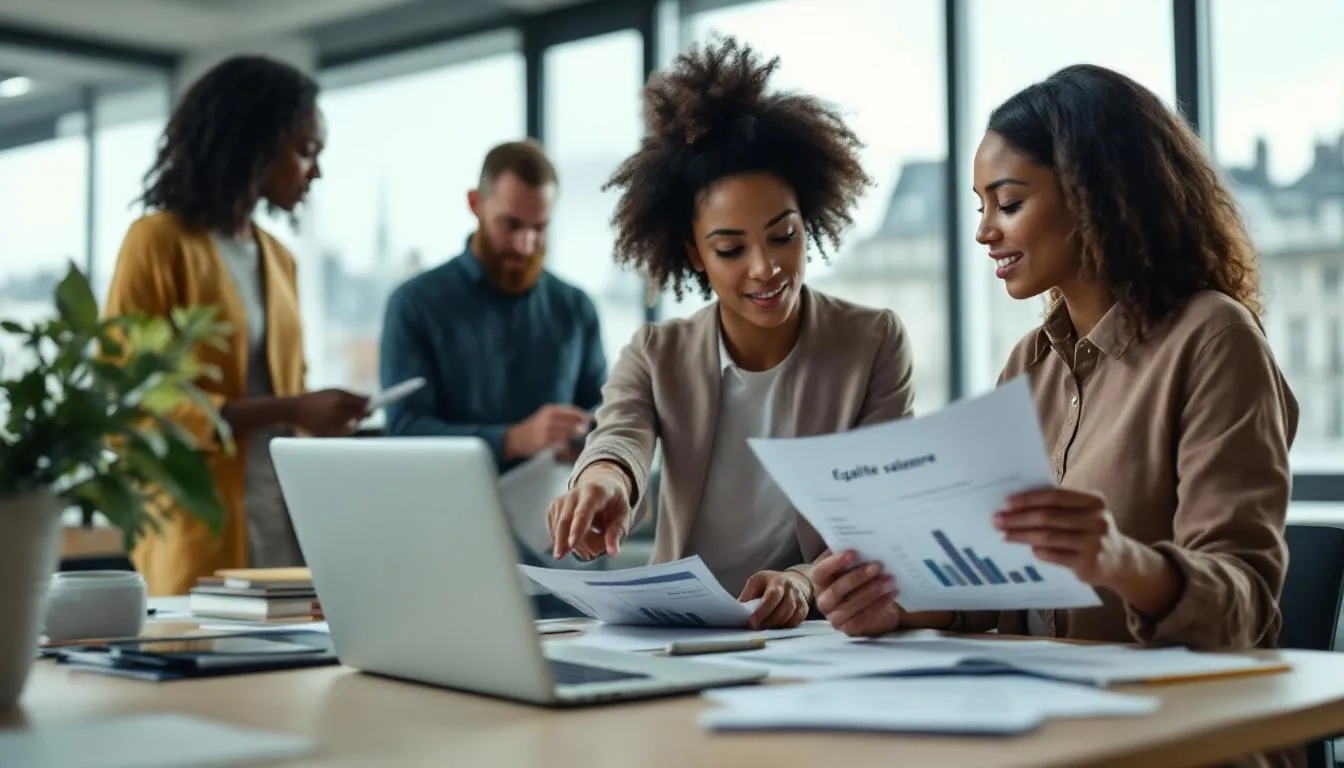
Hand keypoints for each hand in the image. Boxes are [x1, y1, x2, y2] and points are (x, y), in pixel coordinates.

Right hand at [287, 389, 368, 436]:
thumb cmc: (316, 398)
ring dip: (354, 421)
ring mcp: (333, 425)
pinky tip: (337, 422)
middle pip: (362, 416)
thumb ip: (353, 396)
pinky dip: (345, 428)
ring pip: (354, 426)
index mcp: (340, 400)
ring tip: (343, 415)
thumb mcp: (334, 391)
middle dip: (365, 413)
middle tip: (366, 411)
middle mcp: (338, 413)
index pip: (364, 404)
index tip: (378, 404)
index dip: (373, 405)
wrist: (295, 410)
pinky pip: (345, 433)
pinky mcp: (329, 434)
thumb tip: (371, 399)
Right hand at [506, 404, 590, 459]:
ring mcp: (545, 431)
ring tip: (577, 442)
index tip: (590, 422)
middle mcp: (548, 419)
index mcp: (550, 410)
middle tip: (585, 433)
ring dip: (574, 439)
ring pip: (568, 435)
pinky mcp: (543, 443)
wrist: (515, 438)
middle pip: (572, 423)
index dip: (583, 417)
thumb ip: (563, 416)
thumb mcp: (546, 415)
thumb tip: (584, 420)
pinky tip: (567, 448)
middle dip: (581, 429)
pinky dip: (566, 447)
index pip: (573, 412)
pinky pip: (560, 445)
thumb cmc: (535, 426)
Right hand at [546, 464, 631, 559]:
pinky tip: (580, 537)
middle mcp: (574, 494)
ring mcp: (560, 501)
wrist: (600, 486)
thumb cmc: (613, 502)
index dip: (577, 529)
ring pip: (560, 532)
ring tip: (593, 539)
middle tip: (592, 555)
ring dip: (576, 545)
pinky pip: (555, 535)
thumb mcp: (624, 515)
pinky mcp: (552, 510)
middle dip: (571, 545)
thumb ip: (617, 532)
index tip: (571, 545)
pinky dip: (567, 542)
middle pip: (565, 523)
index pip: (583, 512)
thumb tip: (612, 552)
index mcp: (595, 492)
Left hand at [739, 570, 810, 629]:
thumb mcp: (755, 584)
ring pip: (791, 616)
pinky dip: (786, 627)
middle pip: (784, 608)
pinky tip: (776, 628)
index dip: (762, 611)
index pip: (772, 596)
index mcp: (776, 580)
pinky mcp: (804, 607)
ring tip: (764, 628)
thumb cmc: (768, 584)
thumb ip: (747, 597)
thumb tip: (735, 614)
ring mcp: (799, 597)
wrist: (794, 581)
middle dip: (769, 621)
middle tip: (756, 628)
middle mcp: (790, 587)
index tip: (752, 622)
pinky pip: (797, 621)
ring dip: (776, 625)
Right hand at [812, 550, 900, 636]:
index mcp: (820, 582)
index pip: (820, 572)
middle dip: (859, 576)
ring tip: (889, 579)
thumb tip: (860, 542)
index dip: (834, 563)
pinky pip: (864, 617)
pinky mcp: (849, 629)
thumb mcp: (852, 568)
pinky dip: (879, 604)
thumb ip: (851, 558)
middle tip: (878, 565)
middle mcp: (823, 601)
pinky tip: (891, 593)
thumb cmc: (860, 581)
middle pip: (837, 589)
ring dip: (872, 590)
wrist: (874, 607)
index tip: (853, 552)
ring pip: (851, 604)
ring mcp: (835, 617)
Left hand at [995, 488, 1131, 586]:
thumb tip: (1018, 504)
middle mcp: (1096, 520)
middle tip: (998, 520)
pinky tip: (1028, 549)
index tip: (1006, 503)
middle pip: (1048, 517)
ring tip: (1005, 534)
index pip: (1055, 496)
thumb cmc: (1091, 531)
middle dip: (1019, 518)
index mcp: (1093, 501)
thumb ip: (1060, 506)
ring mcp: (1094, 542)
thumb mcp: (1085, 513)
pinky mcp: (1089, 563)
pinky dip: (1038, 551)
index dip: (1028, 499)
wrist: (1120, 561)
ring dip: (1022, 535)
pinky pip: (1055, 555)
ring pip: (1048, 536)